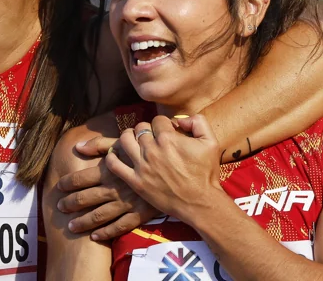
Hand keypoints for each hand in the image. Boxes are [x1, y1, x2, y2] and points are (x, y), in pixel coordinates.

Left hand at [56, 135, 160, 239]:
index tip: (58, 188)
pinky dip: (106, 233)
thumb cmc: (145, 152)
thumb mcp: (123, 143)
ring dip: (83, 222)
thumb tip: (77, 146)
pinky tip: (94, 237)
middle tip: (60, 207)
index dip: (67, 184)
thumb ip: (99, 144)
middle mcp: (114, 188)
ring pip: (99, 215)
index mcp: (109, 171)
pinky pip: (119, 227)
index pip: (81, 179)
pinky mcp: (138, 215)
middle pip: (85, 199)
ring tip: (71, 226)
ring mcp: (126, 203)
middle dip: (70, 204)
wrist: (173, 168)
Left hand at [107, 114, 222, 221]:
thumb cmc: (206, 173)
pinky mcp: (135, 181)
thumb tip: (180, 119)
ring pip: (124, 140)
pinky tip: (116, 154)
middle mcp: (152, 150)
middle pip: (140, 128)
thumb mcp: (211, 143)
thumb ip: (198, 122)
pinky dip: (112, 156)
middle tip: (151, 137)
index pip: (157, 120)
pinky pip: (114, 164)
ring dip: (127, 136)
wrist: (200, 202)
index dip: (163, 124)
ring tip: (132, 139)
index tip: (167, 131)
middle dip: (146, 129)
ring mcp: (142, 166)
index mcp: (168, 138)